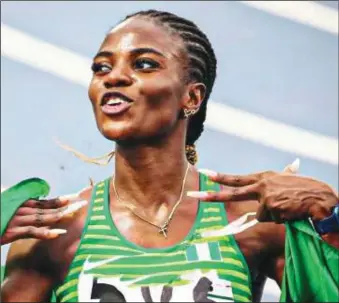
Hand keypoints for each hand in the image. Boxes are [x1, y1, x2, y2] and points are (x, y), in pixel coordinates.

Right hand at [0, 189, 88, 244]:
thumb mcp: (13, 208)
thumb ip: (28, 208)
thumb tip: (41, 203)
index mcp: (24, 203)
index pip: (48, 201)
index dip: (64, 199)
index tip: (78, 196)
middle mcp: (23, 209)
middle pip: (50, 208)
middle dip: (68, 206)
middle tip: (85, 203)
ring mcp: (18, 220)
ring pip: (44, 217)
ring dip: (61, 215)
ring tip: (77, 213)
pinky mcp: (11, 232)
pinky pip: (31, 232)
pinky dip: (46, 232)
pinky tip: (59, 233)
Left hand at [188, 160, 337, 222]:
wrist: (319, 196)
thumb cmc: (304, 187)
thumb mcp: (289, 177)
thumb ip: (285, 171)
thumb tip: (294, 162)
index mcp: (261, 178)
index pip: (235, 178)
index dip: (219, 177)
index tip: (204, 173)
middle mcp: (259, 185)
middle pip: (231, 193)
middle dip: (211, 195)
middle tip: (192, 194)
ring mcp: (263, 196)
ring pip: (259, 214)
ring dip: (272, 214)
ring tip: (285, 207)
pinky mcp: (270, 208)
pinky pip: (269, 219)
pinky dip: (278, 218)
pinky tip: (287, 212)